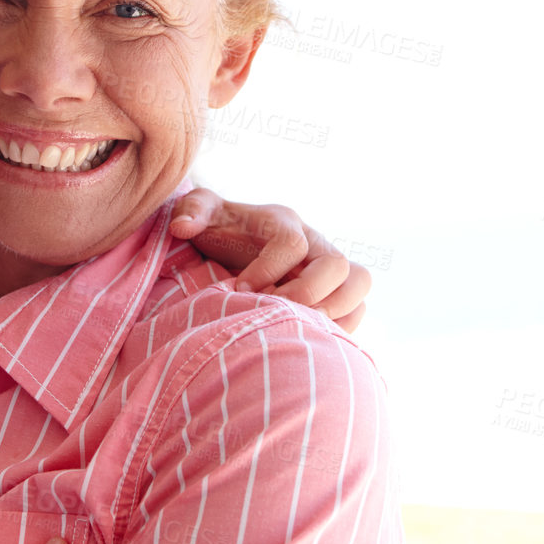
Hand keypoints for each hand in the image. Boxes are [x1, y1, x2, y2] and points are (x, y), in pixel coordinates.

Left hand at [172, 190, 370, 331]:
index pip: (291, 243)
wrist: (236, 247)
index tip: (239, 290)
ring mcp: (330, 268)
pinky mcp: (337, 292)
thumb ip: (191, 210)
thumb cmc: (220, 232)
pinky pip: (358, 309)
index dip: (268, 269)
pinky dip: (340, 325)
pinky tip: (303, 333)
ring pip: (359, 282)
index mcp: (282, 222)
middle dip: (306, 293)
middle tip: (274, 309)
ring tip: (294, 324)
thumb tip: (183, 227)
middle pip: (337, 264)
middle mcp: (314, 242)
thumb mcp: (202, 214)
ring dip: (332, 309)